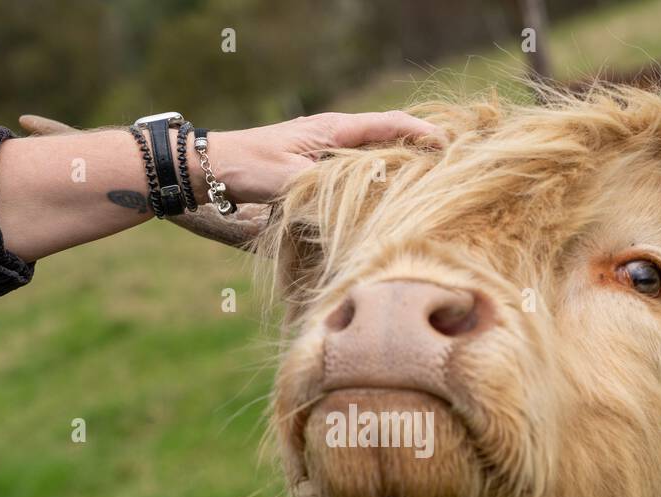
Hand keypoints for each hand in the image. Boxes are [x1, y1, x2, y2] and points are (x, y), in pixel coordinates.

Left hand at [199, 110, 444, 204]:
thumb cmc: (248, 167)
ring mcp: (325, 151)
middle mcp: (334, 136)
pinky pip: (355, 171)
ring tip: (426, 183)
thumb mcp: (289, 180)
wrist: (211, 167)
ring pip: (372, 156)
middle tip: (449, 165)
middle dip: (418, 148)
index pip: (388, 125)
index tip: (447, 144)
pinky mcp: (315, 168)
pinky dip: (374, 179)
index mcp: (333, 130)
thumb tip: (359, 207)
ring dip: (398, 166)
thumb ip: (324, 191)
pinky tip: (384, 197)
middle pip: (387, 137)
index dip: (420, 133)